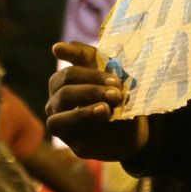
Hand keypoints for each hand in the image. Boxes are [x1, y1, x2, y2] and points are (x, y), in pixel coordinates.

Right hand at [46, 42, 147, 160]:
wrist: (135, 124)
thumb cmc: (116, 90)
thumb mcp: (106, 68)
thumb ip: (83, 54)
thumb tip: (56, 48)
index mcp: (62, 83)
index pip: (68, 75)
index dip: (91, 75)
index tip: (115, 79)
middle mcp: (56, 103)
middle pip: (64, 92)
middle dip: (92, 90)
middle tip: (116, 93)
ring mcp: (62, 124)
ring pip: (58, 115)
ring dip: (84, 110)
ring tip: (106, 108)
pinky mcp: (73, 143)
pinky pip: (70, 134)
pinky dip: (86, 124)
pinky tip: (104, 118)